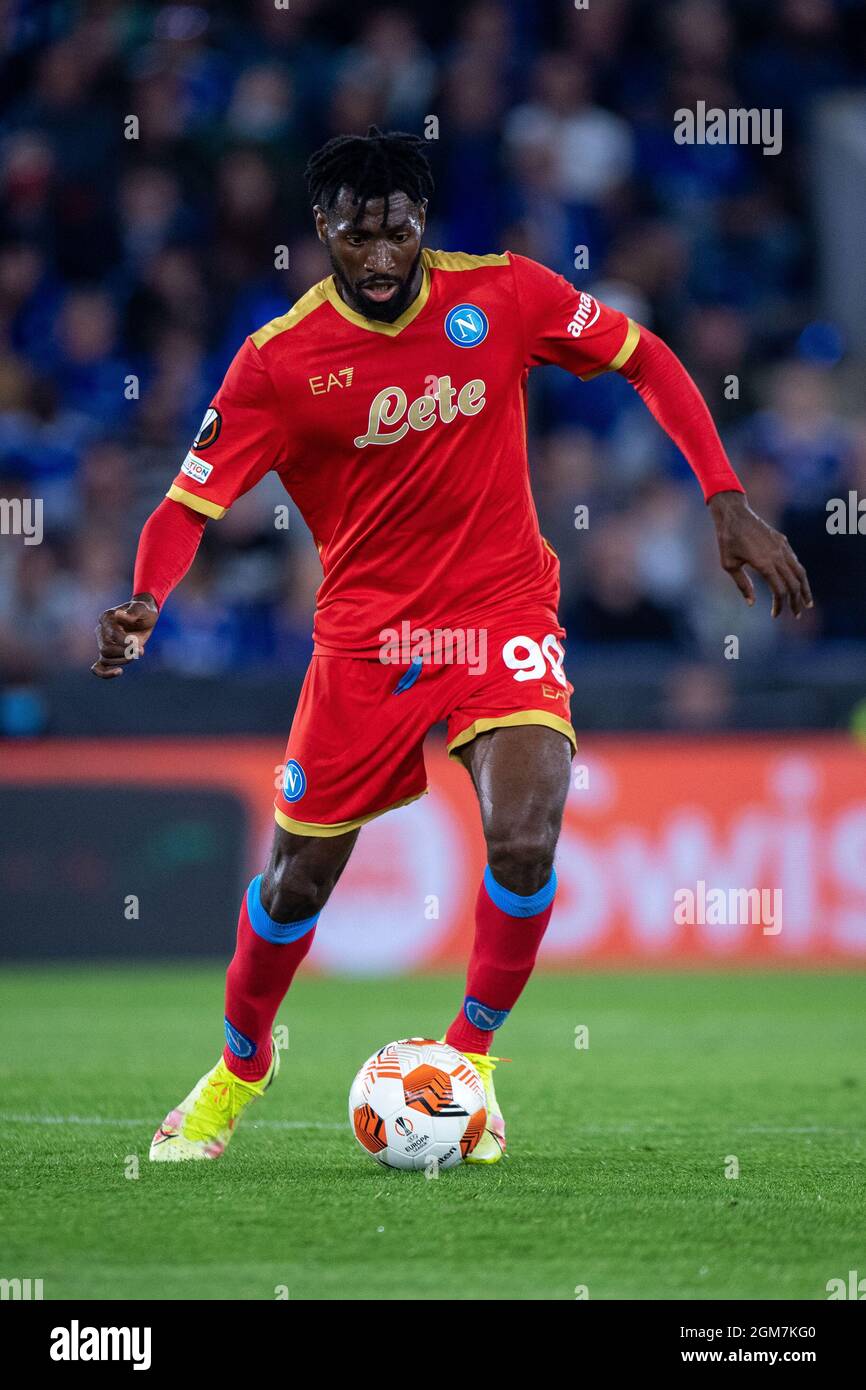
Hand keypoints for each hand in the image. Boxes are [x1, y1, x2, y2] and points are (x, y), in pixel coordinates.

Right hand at [92, 594, 158, 677]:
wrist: (145, 617)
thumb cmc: (144, 611)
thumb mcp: (142, 609)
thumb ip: (132, 611)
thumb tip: (118, 614)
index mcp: (107, 617)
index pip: (111, 636)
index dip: (125, 643)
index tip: (138, 642)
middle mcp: (101, 630)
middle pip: (106, 649)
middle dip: (125, 653)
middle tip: (140, 650)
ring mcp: (103, 642)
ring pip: (105, 658)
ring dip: (123, 659)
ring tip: (137, 653)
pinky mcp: (108, 653)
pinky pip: (98, 667)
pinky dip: (105, 673)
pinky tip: (119, 672)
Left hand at [708, 490, 812, 618]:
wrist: (735, 514)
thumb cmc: (728, 540)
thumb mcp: (729, 565)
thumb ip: (743, 584)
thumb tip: (752, 603)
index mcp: (765, 564)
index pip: (780, 590)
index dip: (780, 605)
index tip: (775, 615)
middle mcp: (777, 556)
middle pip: (794, 584)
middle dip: (796, 601)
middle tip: (797, 615)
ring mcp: (782, 548)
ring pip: (800, 572)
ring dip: (805, 588)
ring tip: (807, 602)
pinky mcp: (782, 542)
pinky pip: (795, 561)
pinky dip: (799, 574)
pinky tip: (798, 582)